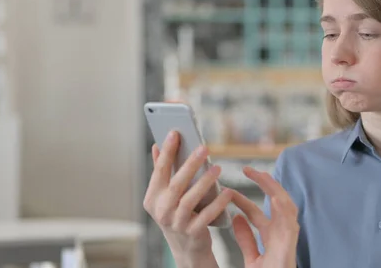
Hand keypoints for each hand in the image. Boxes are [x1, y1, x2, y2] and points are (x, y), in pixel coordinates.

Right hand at [143, 131, 233, 262]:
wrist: (185, 248)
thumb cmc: (176, 214)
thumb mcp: (164, 196)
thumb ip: (161, 172)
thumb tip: (156, 145)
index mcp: (152, 198)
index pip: (159, 170)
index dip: (167, 151)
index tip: (175, 132)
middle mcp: (161, 210)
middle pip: (176, 183)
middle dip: (190, 164)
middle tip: (204, 147)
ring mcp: (176, 223)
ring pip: (190, 199)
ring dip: (205, 182)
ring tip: (218, 168)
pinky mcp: (192, 233)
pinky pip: (206, 216)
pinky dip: (218, 203)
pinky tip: (228, 192)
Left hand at [230, 167, 298, 267]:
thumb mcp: (252, 257)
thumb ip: (246, 238)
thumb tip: (236, 218)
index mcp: (271, 237)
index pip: (257, 212)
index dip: (244, 199)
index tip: (229, 189)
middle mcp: (281, 233)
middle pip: (274, 201)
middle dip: (263, 184)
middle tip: (246, 169)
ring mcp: (288, 236)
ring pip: (286, 205)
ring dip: (273, 188)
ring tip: (259, 174)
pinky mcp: (291, 242)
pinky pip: (290, 220)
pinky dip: (283, 206)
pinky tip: (273, 195)